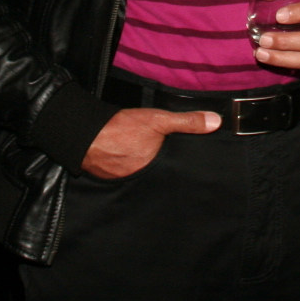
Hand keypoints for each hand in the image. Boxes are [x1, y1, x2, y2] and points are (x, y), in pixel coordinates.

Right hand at [81, 107, 219, 178]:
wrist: (83, 132)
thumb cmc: (120, 127)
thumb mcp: (158, 119)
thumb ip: (187, 122)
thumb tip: (216, 122)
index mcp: (154, 168)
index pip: (173, 175)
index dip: (180, 173)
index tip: (191, 176)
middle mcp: (140, 179)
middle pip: (158, 178)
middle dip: (163, 176)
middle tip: (169, 170)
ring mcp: (123, 181)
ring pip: (141, 179)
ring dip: (144, 173)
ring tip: (149, 167)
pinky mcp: (109, 179)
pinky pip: (124, 178)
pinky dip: (128, 172)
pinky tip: (129, 163)